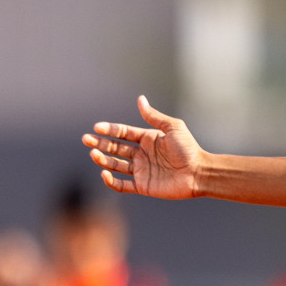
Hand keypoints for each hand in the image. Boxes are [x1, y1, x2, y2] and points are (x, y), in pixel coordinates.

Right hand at [82, 96, 202, 198]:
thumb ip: (154, 117)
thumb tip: (140, 99)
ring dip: (103, 160)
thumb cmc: (189, 149)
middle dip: (100, 144)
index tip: (96, 128)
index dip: (110, 130)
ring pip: (115, 164)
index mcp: (148, 139)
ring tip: (93, 154)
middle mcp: (142, 154)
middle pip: (115, 148)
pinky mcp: (143, 185)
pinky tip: (104, 173)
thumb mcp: (173, 128)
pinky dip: (111, 181)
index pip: (123, 133)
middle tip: (86, 140)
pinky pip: (122, 184)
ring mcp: (141, 170)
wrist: (199, 173)